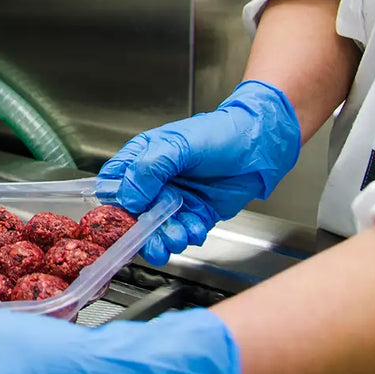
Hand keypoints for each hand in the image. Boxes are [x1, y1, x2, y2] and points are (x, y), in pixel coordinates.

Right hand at [96, 80, 300, 262]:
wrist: (261, 145)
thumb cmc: (221, 133)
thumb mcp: (178, 144)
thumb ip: (149, 168)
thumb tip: (128, 198)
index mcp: (143, 158)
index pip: (113, 184)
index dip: (115, 203)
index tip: (125, 216)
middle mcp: (156, 181)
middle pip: (135, 215)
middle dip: (142, 231)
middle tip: (152, 240)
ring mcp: (176, 199)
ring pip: (159, 229)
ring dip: (167, 237)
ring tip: (178, 236)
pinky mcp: (196, 212)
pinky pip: (184, 232)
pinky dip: (188, 235)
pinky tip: (196, 228)